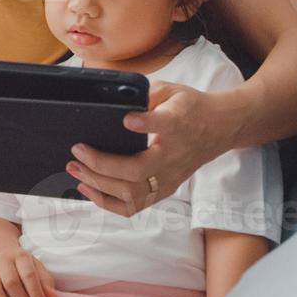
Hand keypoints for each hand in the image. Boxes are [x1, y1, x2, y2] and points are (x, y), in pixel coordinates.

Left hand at [66, 80, 235, 215]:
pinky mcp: (165, 190)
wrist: (221, 128)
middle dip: (101, 164)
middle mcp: (173, 156)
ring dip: (99, 185)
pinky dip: (107, 202)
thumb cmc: (191, 108)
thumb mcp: (172, 90)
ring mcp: (169, 178)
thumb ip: (146, 94)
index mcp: (178, 124)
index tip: (127, 119)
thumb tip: (117, 101)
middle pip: (137, 170)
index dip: (145, 123)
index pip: (164, 125)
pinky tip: (88, 189)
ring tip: (76, 170)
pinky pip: (134, 206)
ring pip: (132, 194)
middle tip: (77, 151)